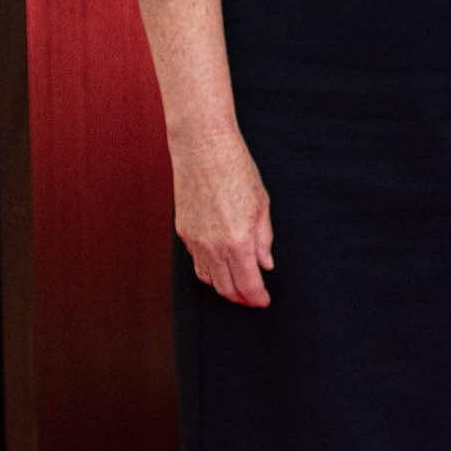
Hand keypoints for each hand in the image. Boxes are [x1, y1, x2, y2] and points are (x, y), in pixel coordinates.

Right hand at [170, 129, 273, 306]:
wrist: (203, 150)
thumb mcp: (261, 205)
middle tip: (253, 297)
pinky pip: (196, 263)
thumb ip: (264, 239)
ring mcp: (195, 242)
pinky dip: (209, 271)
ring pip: (208, 279)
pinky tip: (220, 266)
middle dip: (241, 297)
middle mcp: (214, 247)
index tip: (264, 300)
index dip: (257, 297)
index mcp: (239, 241)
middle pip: (226, 288)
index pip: (248, 285)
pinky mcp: (184, 233)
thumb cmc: (236, 170)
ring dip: (224, 287)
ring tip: (238, 284)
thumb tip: (265, 263)